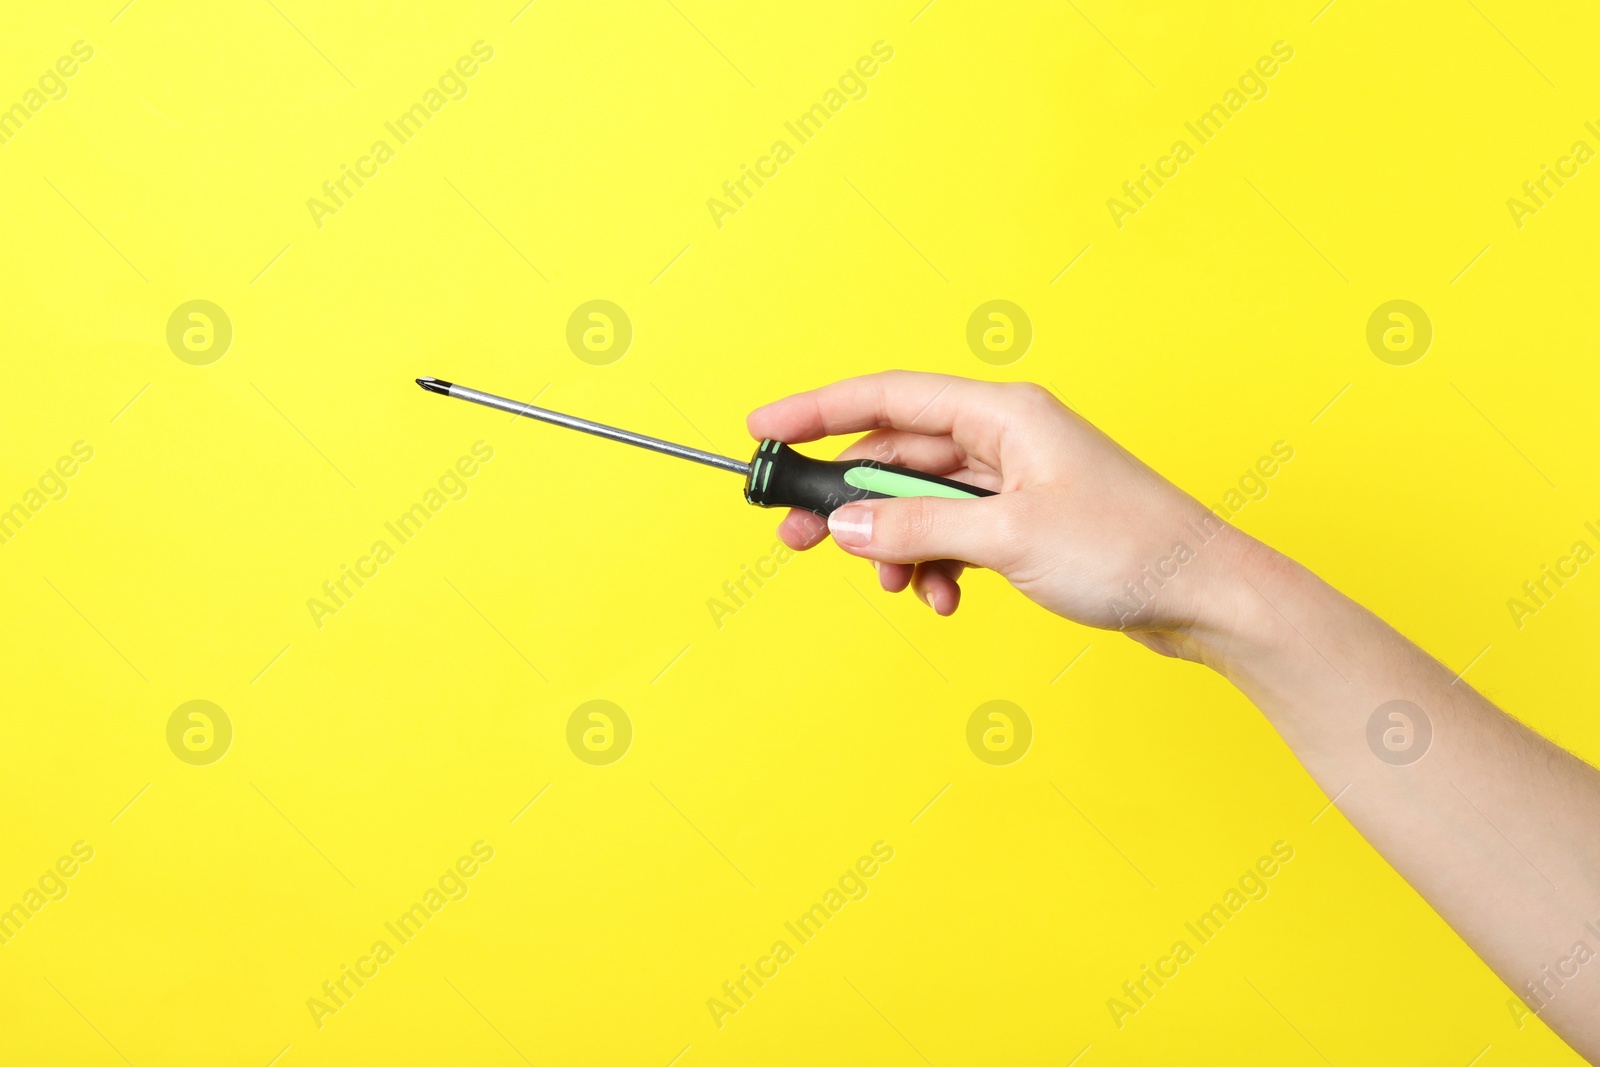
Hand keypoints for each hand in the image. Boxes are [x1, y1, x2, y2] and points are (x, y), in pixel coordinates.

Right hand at [747, 371, 1259, 656]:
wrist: (1205, 595)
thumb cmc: (1129, 548)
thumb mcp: (1007, 537)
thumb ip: (916, 526)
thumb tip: (844, 523)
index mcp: (1003, 413)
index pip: (887, 397)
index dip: (816, 410)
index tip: (761, 429)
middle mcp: (1005, 437)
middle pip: (896, 453)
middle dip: (847, 498)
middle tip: (795, 536)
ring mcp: (1015, 481)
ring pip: (921, 503)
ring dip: (896, 543)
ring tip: (894, 584)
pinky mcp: (1025, 522)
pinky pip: (953, 534)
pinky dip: (936, 563)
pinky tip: (944, 597)